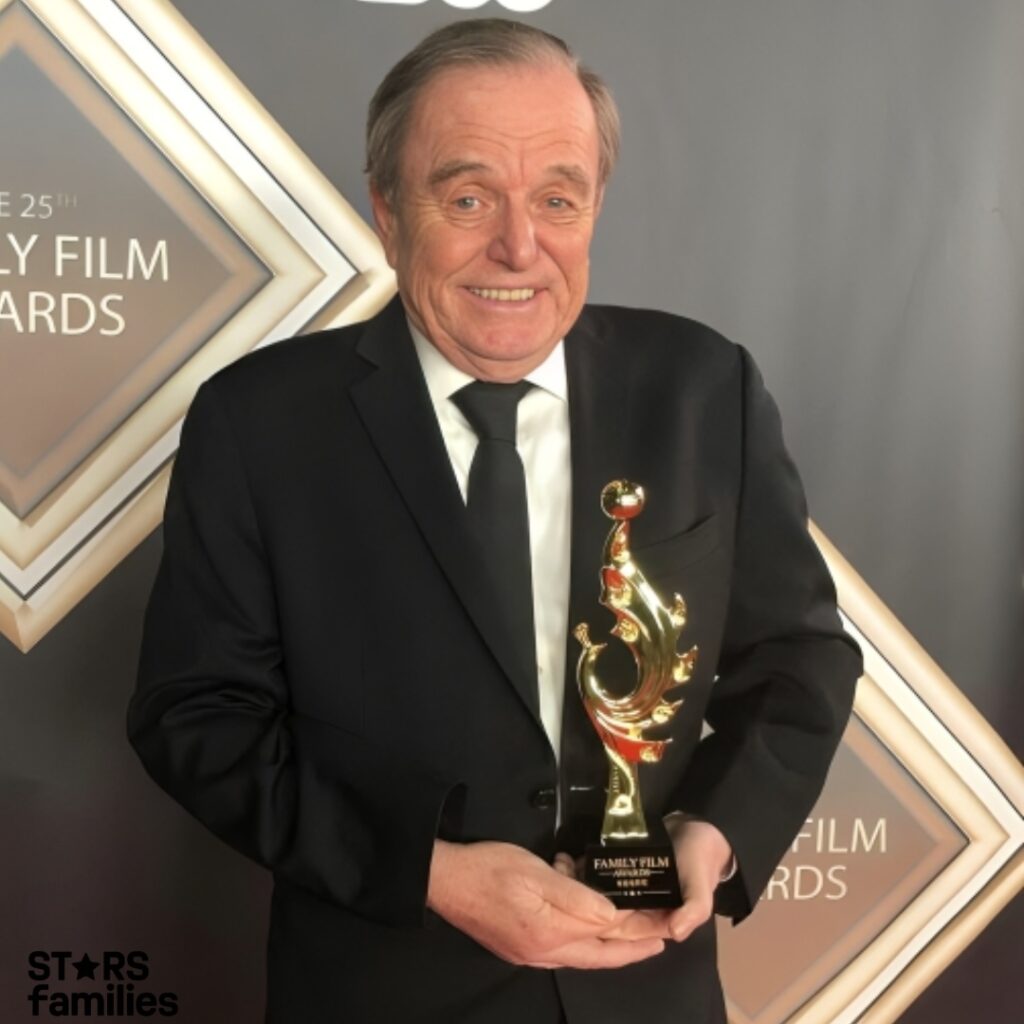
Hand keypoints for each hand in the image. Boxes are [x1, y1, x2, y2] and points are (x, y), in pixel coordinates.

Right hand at [427, 840, 665, 968]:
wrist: (443, 881)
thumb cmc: (489, 868)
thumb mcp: (535, 872)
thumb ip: (575, 896)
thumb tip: (611, 915)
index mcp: (551, 934)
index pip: (606, 933)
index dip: (637, 928)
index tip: (665, 926)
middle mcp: (543, 953)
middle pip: (599, 956)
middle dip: (633, 949)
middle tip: (662, 942)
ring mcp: (529, 954)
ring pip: (582, 957)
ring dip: (612, 949)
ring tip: (636, 941)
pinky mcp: (519, 949)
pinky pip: (563, 953)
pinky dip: (586, 946)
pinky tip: (592, 937)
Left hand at [574, 819, 732, 944]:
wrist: (700, 828)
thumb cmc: (701, 862)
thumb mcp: (701, 889)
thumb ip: (693, 911)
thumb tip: (675, 933)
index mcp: (655, 920)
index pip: (627, 931)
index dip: (604, 923)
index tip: (581, 908)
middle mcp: (637, 907)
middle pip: (605, 910)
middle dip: (583, 899)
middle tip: (563, 878)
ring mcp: (627, 886)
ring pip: (598, 891)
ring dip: (579, 882)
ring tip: (561, 864)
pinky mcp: (621, 867)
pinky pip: (599, 871)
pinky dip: (584, 866)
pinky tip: (568, 857)